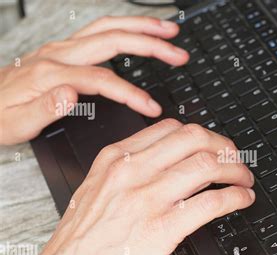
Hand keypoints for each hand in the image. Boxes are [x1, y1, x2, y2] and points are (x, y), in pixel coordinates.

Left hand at [0, 16, 188, 144]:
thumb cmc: (0, 117)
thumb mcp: (15, 125)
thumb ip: (45, 109)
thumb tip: (72, 94)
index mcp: (51, 74)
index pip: (102, 79)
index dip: (131, 92)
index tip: (152, 107)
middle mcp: (59, 54)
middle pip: (113, 40)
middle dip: (150, 44)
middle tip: (178, 53)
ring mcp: (62, 48)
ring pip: (108, 28)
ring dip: (141, 26)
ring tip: (168, 31)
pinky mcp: (65, 49)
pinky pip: (100, 30)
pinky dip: (125, 27)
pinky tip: (139, 32)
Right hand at [0, 120, 254, 254]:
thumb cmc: (77, 245)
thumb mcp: (97, 193)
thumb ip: (128, 174)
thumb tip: (167, 166)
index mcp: (114, 160)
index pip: (169, 128)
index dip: (201, 135)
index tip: (213, 146)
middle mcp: (132, 172)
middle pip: (194, 138)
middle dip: (223, 147)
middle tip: (234, 160)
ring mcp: (147, 198)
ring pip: (207, 165)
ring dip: (236, 171)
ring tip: (244, 180)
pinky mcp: (161, 229)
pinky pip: (211, 202)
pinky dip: (235, 197)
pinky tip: (241, 200)